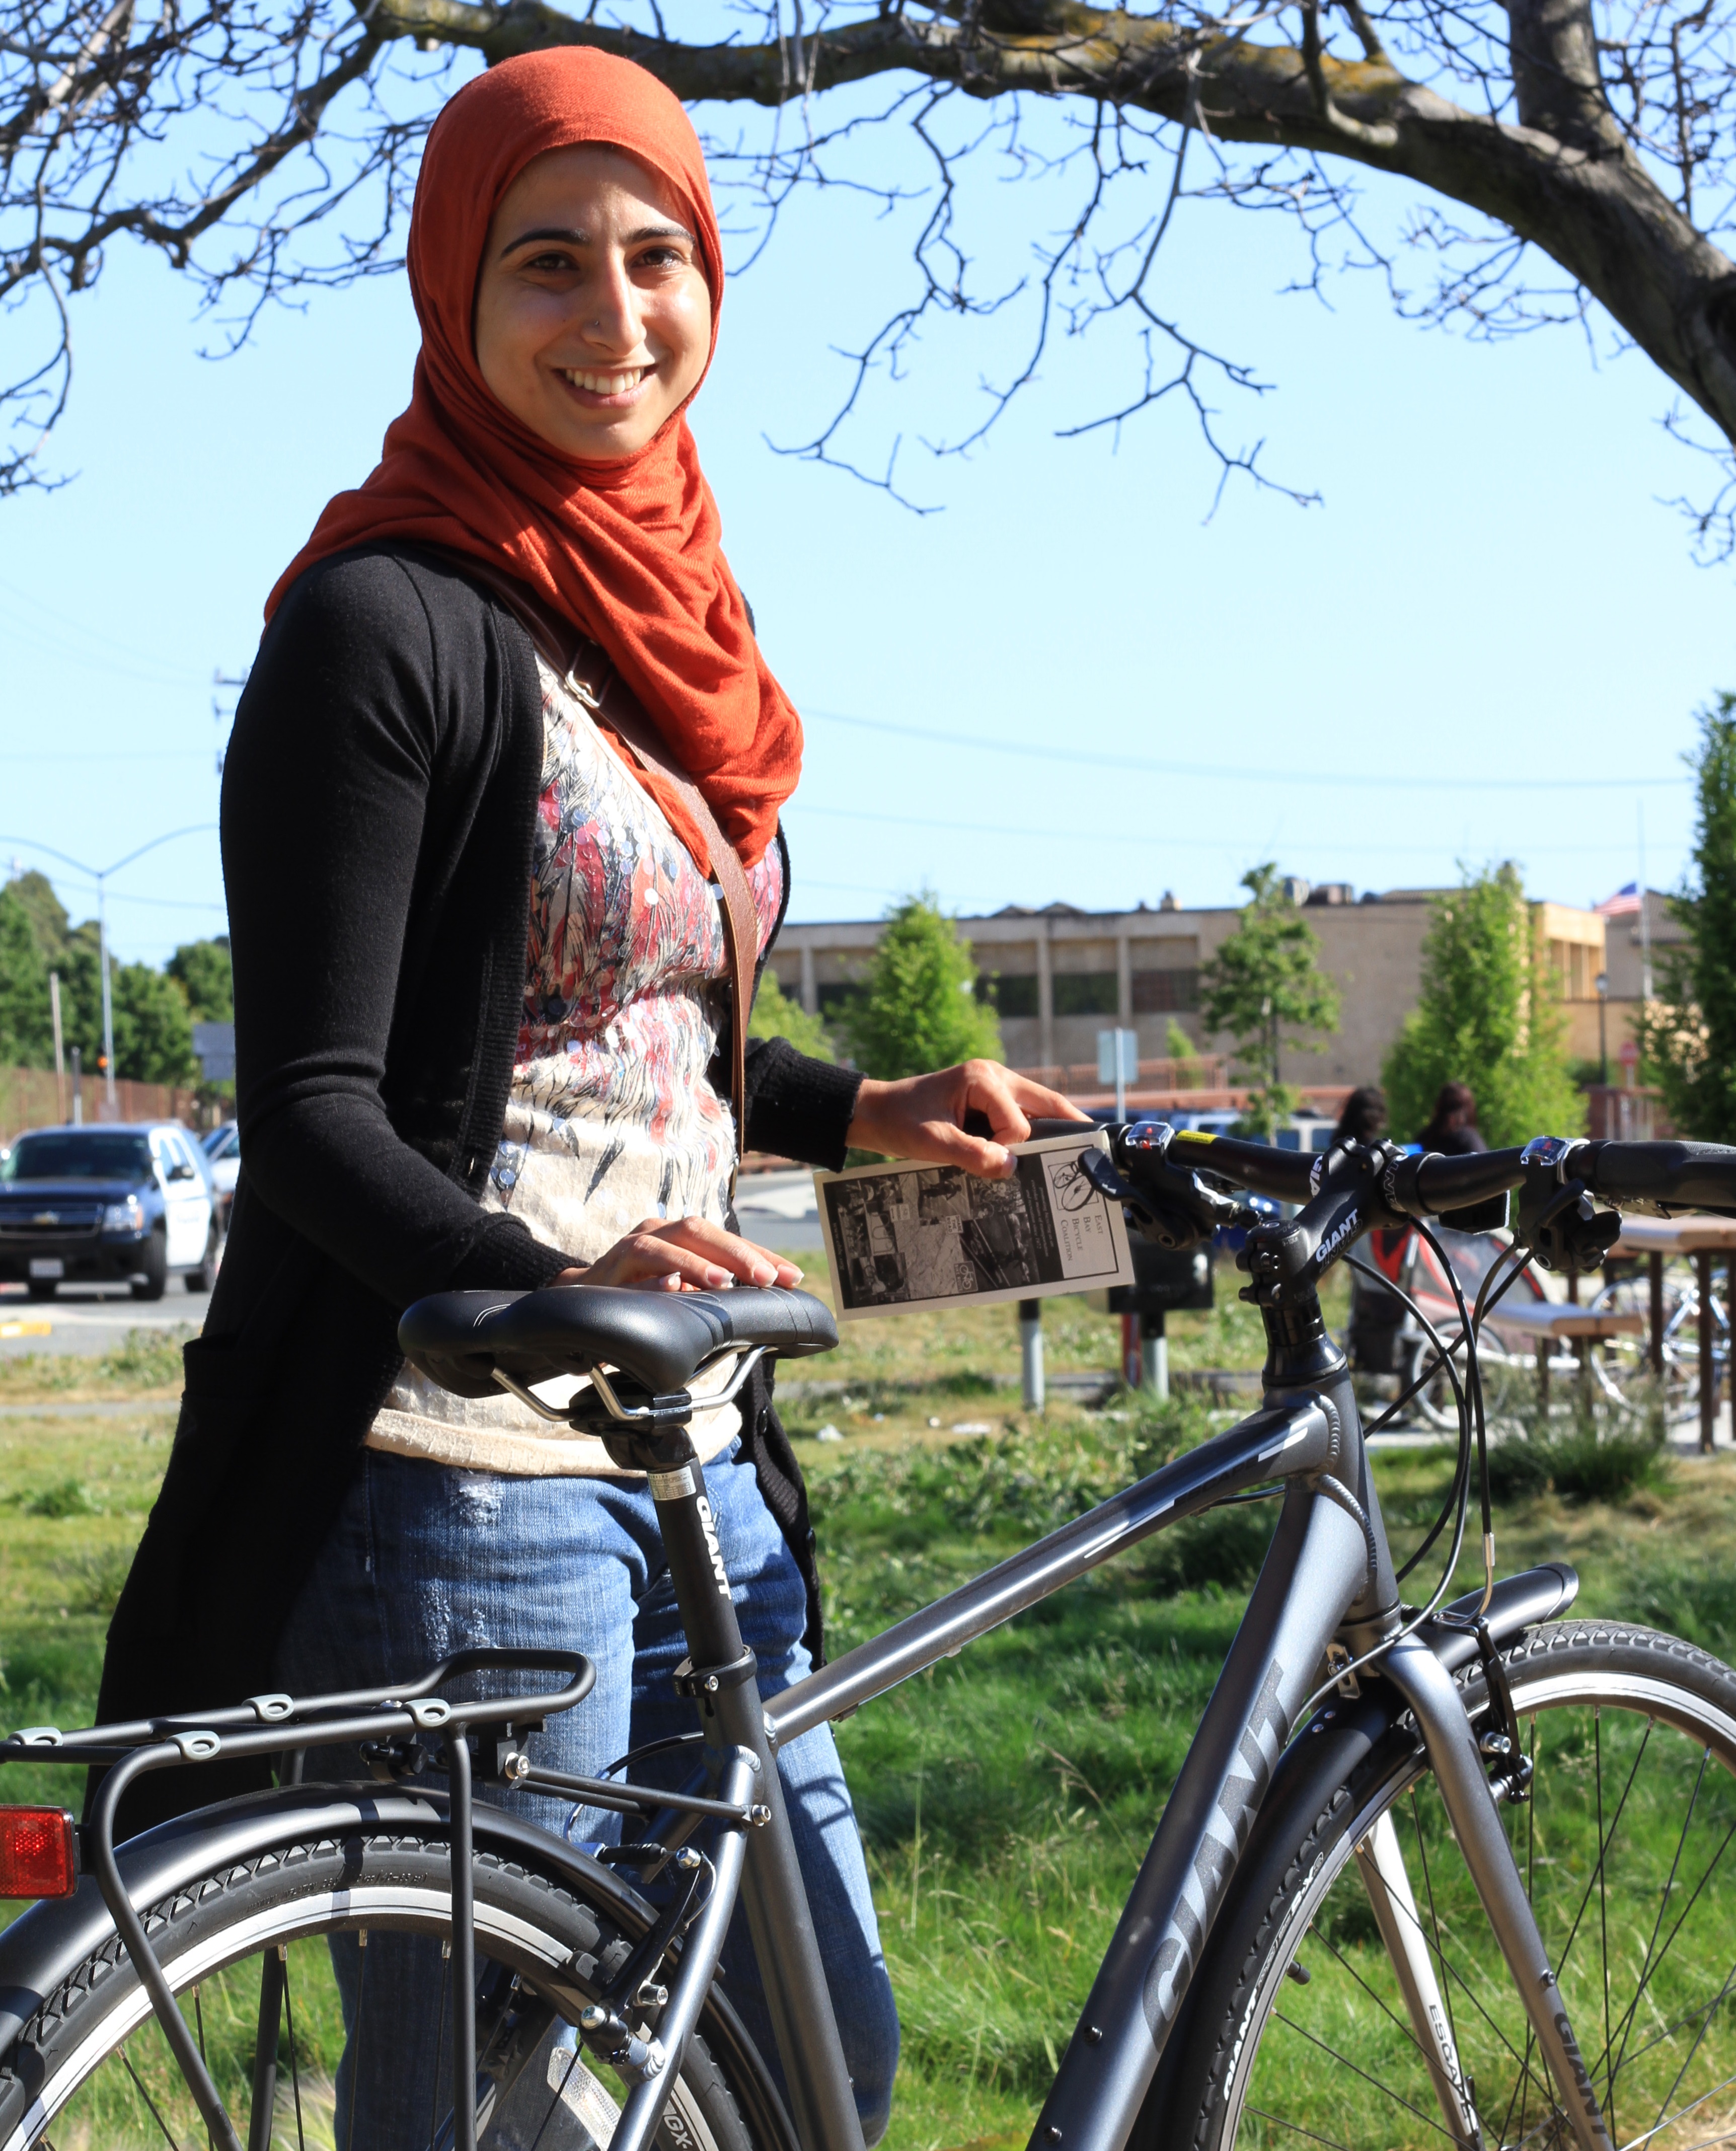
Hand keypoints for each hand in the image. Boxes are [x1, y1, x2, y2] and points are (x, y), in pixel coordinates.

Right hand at [552, 1217, 804, 1294]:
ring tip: (725, 1282)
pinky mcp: (607, 1269)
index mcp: (682, 1237)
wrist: (582, 1301)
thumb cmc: (642, 1296)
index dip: (761, 1255)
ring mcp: (630, 1247)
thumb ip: (714, 1290)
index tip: (792, 1277)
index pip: (727, 1241)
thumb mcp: (685, 1293)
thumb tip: (763, 1295)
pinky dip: (653, 1276)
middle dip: (738, 1255)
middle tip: (768, 1279)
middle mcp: (658, 1233)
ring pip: (667, 1244)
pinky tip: (671, 1286)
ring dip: (697, 1263)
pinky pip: (633, 1267)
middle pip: (701, 1232)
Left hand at [845, 1060, 1089, 1179]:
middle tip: (1096, 1149)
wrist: (875, 1112)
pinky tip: (1040, 1153)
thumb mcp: (932, 1143)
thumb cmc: (900, 1122)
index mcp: (983, 1078)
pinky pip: (1023, 1114)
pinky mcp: (990, 1099)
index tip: (993, 1161)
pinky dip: (1033, 1133)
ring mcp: (995, 1086)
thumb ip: (972, 1155)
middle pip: (1048, 1102)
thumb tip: (1011, 1168)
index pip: (1019, 1121)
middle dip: (1069, 1127)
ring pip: (1040, 1107)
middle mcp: (995, 1075)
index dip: (1012, 1147)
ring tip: (1074, 1156)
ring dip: (1052, 1131)